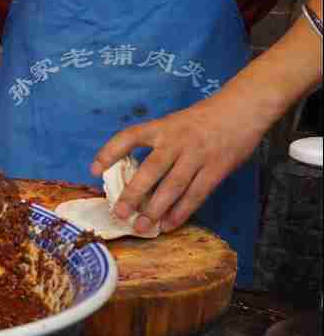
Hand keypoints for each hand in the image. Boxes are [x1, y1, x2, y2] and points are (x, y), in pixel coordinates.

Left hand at [90, 96, 266, 233]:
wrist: (241, 109)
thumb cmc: (202, 119)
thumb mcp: (174, 123)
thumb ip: (157, 144)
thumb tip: (135, 174)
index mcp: (161, 127)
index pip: (128, 136)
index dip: (109, 152)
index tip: (94, 169)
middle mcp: (176, 141)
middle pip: (151, 169)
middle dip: (133, 193)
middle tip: (119, 213)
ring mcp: (197, 156)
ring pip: (173, 186)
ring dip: (156, 209)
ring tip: (141, 226)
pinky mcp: (216, 169)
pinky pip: (197, 194)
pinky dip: (182, 211)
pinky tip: (169, 224)